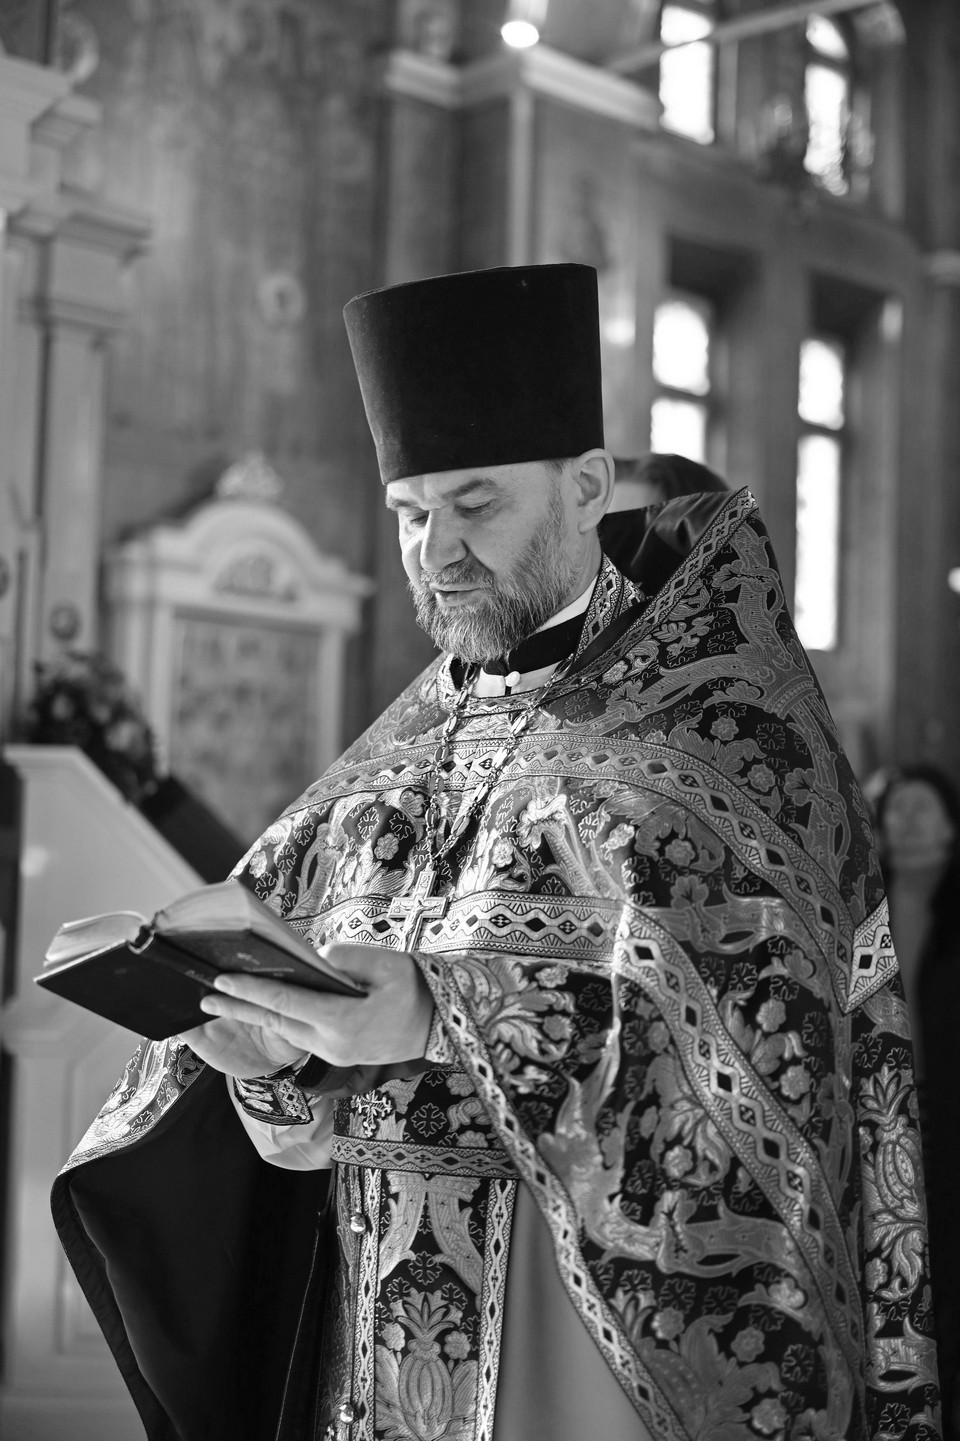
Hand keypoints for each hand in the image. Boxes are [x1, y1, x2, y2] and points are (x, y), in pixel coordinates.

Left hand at [191, 943, 433, 1073]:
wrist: (443, 1024)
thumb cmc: (418, 988)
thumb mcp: (386, 964)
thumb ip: (344, 959)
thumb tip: (313, 962)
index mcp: (342, 1022)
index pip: (286, 1003)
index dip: (251, 991)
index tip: (222, 980)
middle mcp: (332, 1045)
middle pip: (275, 1023)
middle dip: (238, 1008)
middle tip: (203, 998)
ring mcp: (334, 1054)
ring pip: (284, 1031)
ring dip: (253, 1015)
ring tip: (222, 1003)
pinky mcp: (338, 1055)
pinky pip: (299, 1035)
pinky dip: (276, 1019)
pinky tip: (263, 1008)